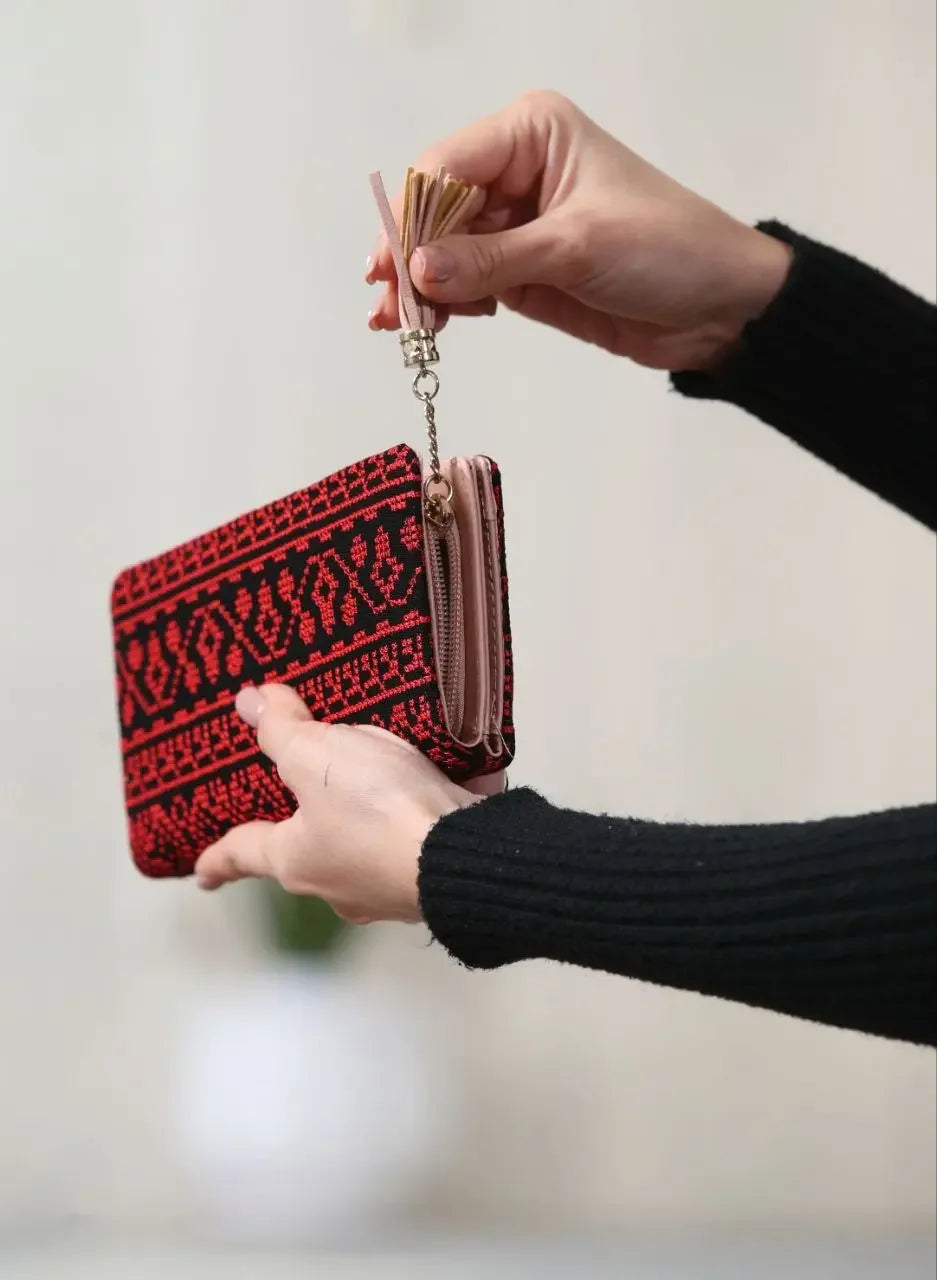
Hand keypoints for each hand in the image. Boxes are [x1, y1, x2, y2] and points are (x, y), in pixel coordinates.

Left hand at [193, 684, 500, 923]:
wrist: (468, 853)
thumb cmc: (378, 811)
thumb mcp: (317, 756)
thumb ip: (282, 730)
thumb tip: (249, 704)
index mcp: (296, 859)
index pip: (244, 854)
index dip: (219, 858)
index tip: (201, 874)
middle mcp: (339, 884)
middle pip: (312, 850)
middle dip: (311, 826)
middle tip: (308, 800)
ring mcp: (391, 887)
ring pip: (370, 845)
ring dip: (375, 816)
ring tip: (389, 773)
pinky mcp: (438, 875)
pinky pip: (423, 836)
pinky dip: (429, 809)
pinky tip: (447, 777)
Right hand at [367, 90, 790, 371]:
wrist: (719, 308)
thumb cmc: (666, 250)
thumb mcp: (575, 248)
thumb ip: (491, 261)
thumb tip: (417, 272)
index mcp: (531, 133)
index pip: (446, 167)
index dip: (413, 217)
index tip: (393, 269)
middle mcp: (515, 171)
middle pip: (435, 210)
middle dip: (410, 257)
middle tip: (388, 306)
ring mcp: (515, 224)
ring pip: (443, 250)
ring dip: (420, 287)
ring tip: (400, 326)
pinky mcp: (520, 270)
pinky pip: (465, 282)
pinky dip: (445, 304)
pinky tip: (432, 326)